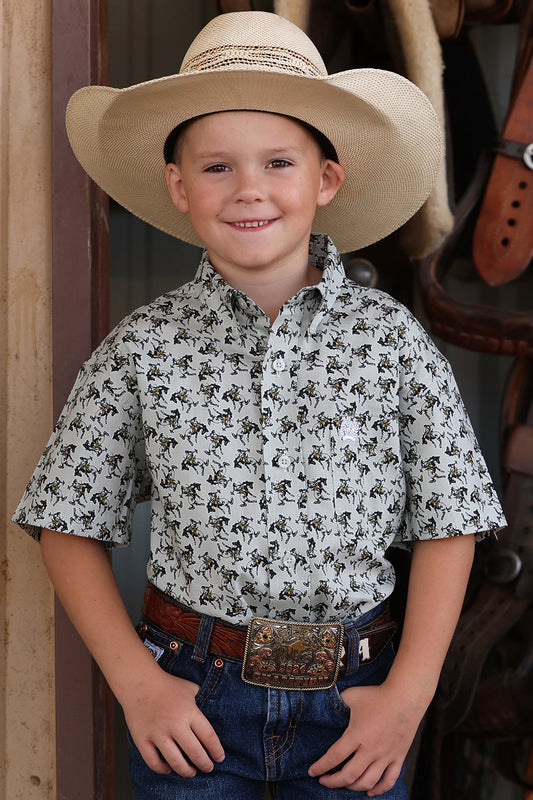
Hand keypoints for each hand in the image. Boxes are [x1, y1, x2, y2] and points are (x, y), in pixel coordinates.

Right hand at [123, 668, 224, 776]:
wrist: (139, 682)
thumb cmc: (168, 685)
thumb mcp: (190, 688)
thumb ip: (203, 700)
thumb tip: (216, 711)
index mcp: (189, 711)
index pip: (209, 736)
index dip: (216, 750)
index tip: (220, 758)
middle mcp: (175, 724)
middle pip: (195, 752)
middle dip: (205, 764)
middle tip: (208, 768)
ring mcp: (157, 733)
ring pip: (175, 761)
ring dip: (186, 771)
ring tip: (191, 772)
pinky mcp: (142, 739)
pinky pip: (153, 762)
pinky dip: (162, 769)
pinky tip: (168, 768)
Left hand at [308, 683, 423, 794]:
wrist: (406, 696)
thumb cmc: (377, 695)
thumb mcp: (352, 695)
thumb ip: (337, 702)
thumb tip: (325, 705)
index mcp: (356, 735)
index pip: (334, 757)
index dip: (321, 767)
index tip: (311, 772)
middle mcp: (370, 749)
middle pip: (349, 775)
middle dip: (333, 782)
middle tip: (324, 781)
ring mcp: (385, 755)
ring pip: (367, 782)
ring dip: (353, 787)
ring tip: (344, 784)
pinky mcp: (398, 757)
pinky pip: (389, 780)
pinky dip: (379, 790)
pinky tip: (370, 792)